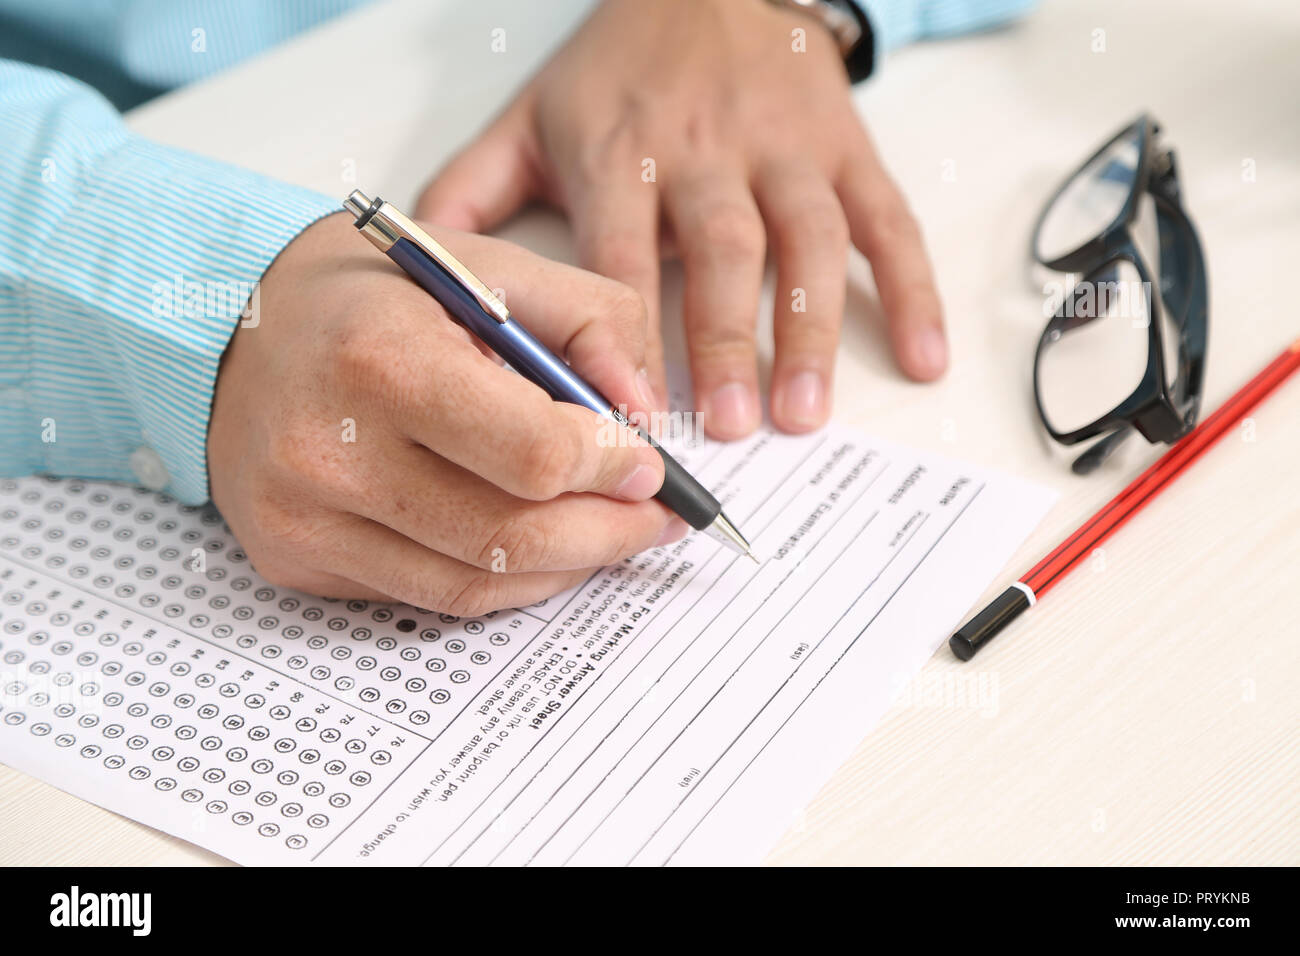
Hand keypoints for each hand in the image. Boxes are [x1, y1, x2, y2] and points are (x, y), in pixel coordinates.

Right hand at [207, 213, 683, 614]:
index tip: (648, 465)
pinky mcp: (297, 561)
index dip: (611, 469)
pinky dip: (505, 579)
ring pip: (477, 581)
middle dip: (609, 533)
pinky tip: (540, 547)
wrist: (226, 329)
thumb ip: (588, 321)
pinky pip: (429, 594)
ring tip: (611, 534)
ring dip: (567, 567)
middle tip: (655, 517)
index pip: (531, 454)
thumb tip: (647, 418)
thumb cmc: (364, 294)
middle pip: (511, 533)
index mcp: (381, 358)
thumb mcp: (484, 265)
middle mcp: (328, 450)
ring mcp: (305, 519)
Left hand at [417, 0, 946, 439]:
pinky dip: (913, 288)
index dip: (628, 336)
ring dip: (814, 328)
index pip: (621, 256)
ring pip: (808, 240)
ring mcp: (785, 146)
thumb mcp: (529, 118)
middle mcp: (707, 148)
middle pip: (721, 251)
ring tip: (807, 412)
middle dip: (727, 341)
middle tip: (732, 428)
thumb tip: (416, 271)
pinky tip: (924, 357)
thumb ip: (473, 195)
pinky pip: (888, 218)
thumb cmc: (618, 69)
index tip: (632, 415)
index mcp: (622, 150)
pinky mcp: (845, 145)